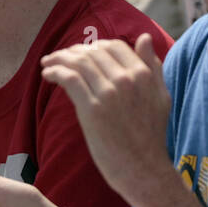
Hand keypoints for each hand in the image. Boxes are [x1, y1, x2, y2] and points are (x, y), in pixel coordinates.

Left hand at [39, 34, 170, 206]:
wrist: (143, 169)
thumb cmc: (150, 137)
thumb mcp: (161, 96)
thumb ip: (152, 66)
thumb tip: (144, 37)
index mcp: (143, 74)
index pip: (113, 46)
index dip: (94, 46)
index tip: (81, 53)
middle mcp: (126, 79)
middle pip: (92, 53)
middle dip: (72, 52)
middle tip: (59, 57)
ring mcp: (109, 93)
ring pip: (78, 62)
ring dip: (58, 59)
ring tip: (47, 63)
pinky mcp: (92, 109)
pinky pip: (69, 79)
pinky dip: (54, 71)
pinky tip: (47, 74)